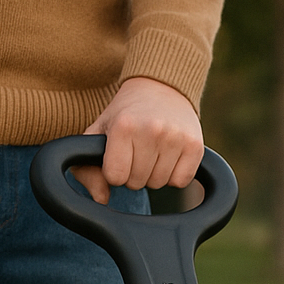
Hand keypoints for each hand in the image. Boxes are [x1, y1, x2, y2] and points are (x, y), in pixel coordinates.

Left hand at [72, 78, 203, 203]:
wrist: (160, 85)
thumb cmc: (126, 113)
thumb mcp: (100, 131)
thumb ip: (88, 167)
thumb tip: (101, 198)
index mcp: (124, 126)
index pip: (115, 177)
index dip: (115, 170)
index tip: (120, 154)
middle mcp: (151, 130)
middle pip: (137, 182)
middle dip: (134, 173)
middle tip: (137, 150)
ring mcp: (175, 138)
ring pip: (159, 184)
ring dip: (153, 174)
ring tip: (153, 151)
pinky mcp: (195, 146)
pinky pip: (180, 182)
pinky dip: (174, 175)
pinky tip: (169, 156)